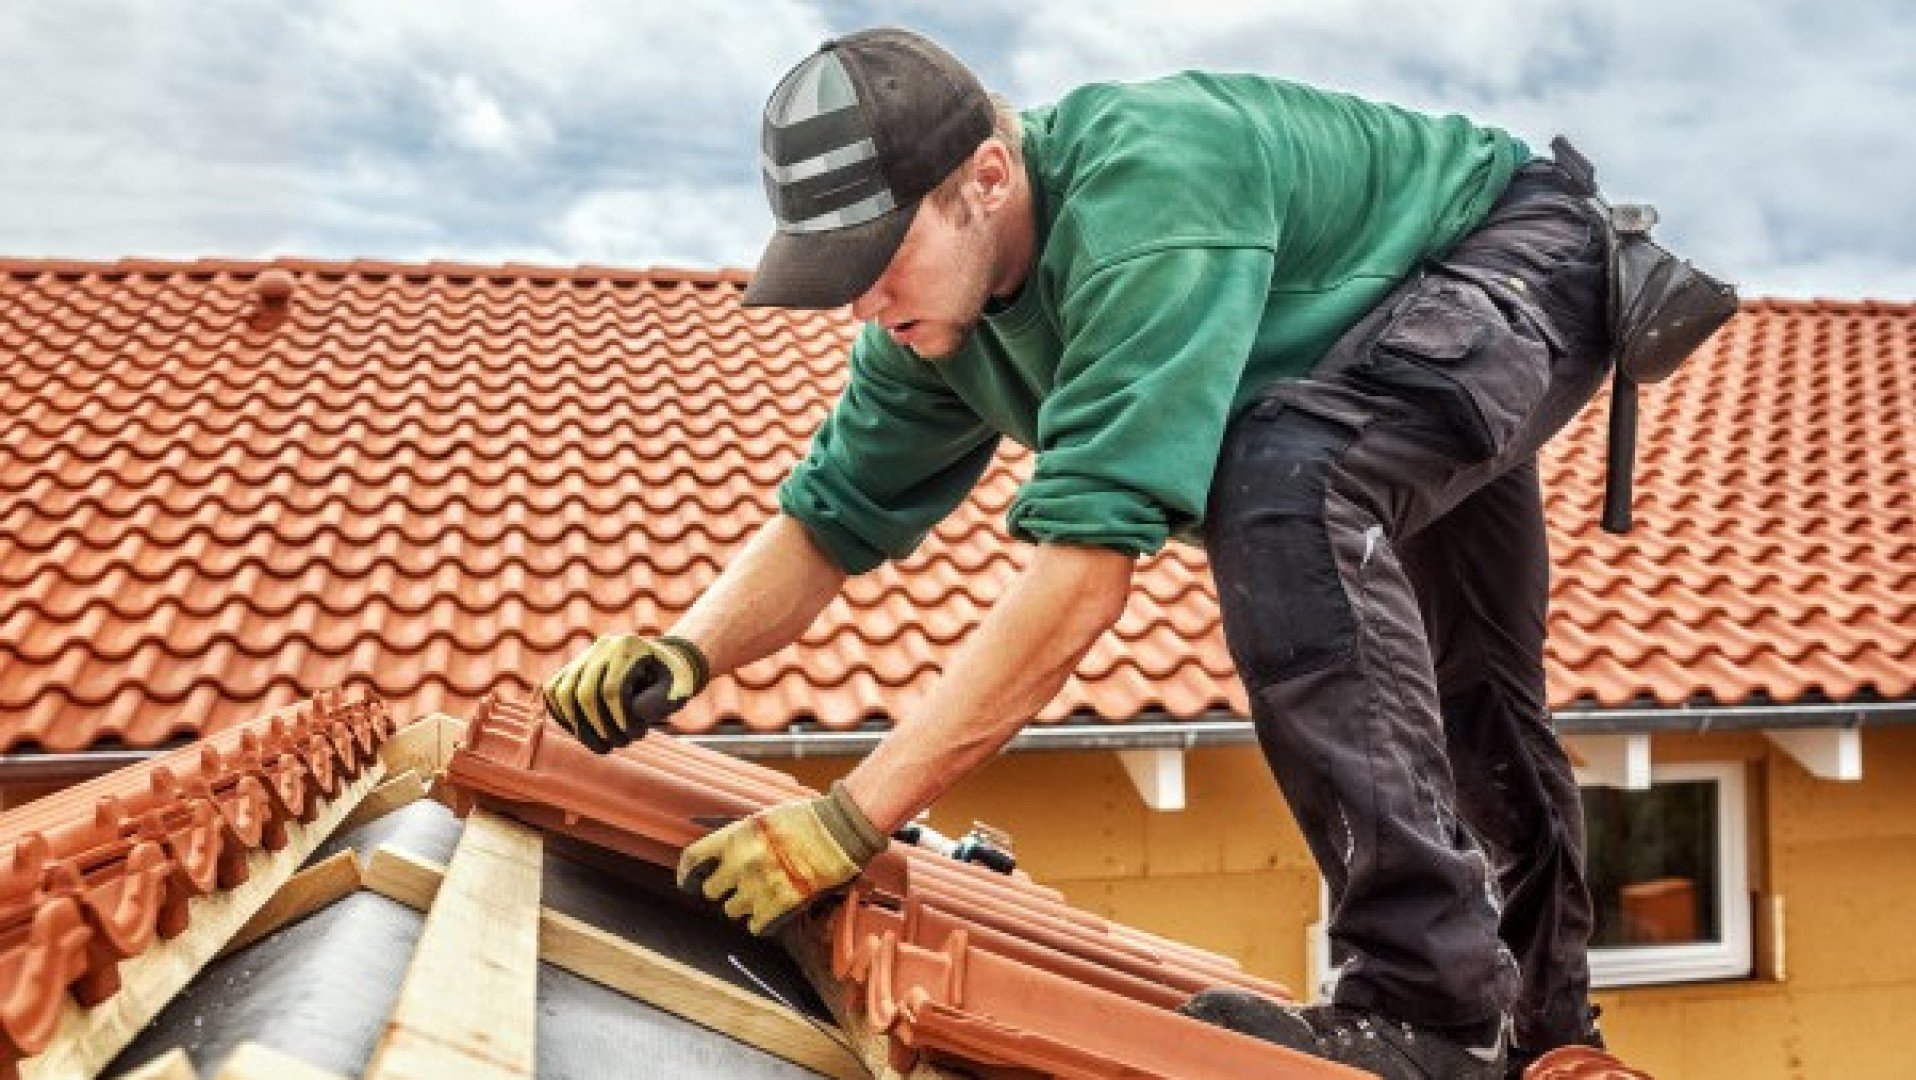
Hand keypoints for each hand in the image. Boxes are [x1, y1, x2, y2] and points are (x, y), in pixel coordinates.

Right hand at [542, 634, 707, 752]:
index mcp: (629, 646)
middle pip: (584, 693)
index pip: (612, 689)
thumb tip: (635, 713)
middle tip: (620, 743)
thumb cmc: (672, 679)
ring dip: (579, 728)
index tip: (636, 735)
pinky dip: (564, 717)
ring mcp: (583, 656)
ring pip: (562, 694)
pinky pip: (553, 693)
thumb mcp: (681, 687)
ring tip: (602, 745)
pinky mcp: (571, 669)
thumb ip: (663, 700)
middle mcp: (602, 646)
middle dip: (599, 727)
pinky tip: (585, 733)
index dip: (620, 719)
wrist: (659, 664)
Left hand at [677, 782, 887, 934]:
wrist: (840, 830)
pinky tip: (774, 908)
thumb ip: (739, 839)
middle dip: (723, 890)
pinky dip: (763, 921)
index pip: (692, 860)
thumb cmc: (807, 820)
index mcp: (734, 837)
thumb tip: (722, 857)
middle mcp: (740, 862)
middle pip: (711, 892)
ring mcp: (758, 886)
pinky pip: (755, 926)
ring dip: (745, 905)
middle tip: (741, 884)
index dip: (687, 874)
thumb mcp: (763, 820)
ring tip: (765, 893)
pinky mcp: (778, 906)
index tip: (689, 882)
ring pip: (732, 911)